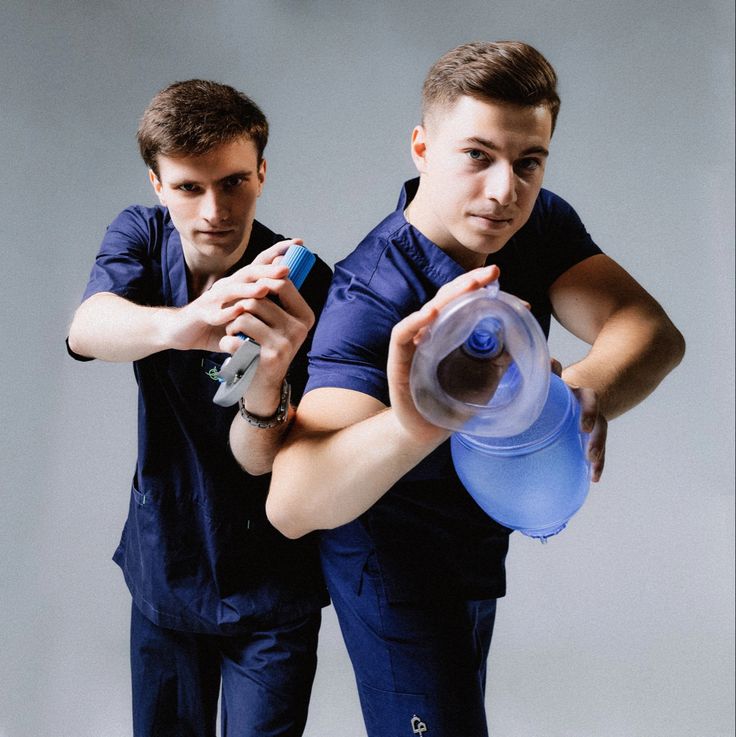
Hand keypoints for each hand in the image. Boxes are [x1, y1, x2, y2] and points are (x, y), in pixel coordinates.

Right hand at [169, 240, 301, 352]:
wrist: (180, 330)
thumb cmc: (215, 321)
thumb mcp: (241, 310)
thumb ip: (260, 302)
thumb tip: (287, 293)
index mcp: (238, 284)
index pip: (260, 264)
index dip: (277, 252)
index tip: (299, 243)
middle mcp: (226, 287)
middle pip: (248, 273)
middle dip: (267, 269)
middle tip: (286, 267)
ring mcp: (213, 299)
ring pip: (232, 290)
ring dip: (249, 289)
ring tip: (265, 288)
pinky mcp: (201, 314)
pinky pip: (216, 313)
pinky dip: (228, 313)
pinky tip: (239, 311)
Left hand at [220, 240, 314, 415]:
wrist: (263, 386)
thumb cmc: (268, 346)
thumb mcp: (282, 322)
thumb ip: (281, 293)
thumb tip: (282, 254)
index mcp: (305, 317)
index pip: (282, 282)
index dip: (259, 282)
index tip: (248, 293)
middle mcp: (299, 330)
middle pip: (259, 297)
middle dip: (240, 305)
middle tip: (236, 317)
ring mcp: (285, 345)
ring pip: (244, 314)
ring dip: (231, 323)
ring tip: (234, 332)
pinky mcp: (267, 360)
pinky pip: (234, 337)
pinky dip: (226, 342)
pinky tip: (231, 349)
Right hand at [387, 265, 499, 444]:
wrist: (427, 434)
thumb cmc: (451, 405)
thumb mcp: (485, 379)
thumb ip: (499, 357)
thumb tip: (521, 333)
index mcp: (447, 333)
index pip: (460, 302)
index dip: (477, 288)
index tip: (498, 277)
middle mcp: (429, 334)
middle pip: (446, 299)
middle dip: (468, 283)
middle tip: (492, 272)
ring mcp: (413, 346)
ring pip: (427, 311)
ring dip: (448, 296)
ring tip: (470, 285)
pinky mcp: (399, 361)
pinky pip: (403, 335)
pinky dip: (416, 321)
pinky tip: (432, 313)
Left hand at [557, 366, 606, 482]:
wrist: (593, 384)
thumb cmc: (567, 384)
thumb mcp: (560, 377)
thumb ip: (553, 373)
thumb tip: (547, 362)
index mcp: (583, 394)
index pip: (591, 401)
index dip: (589, 413)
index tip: (584, 428)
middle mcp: (592, 410)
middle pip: (600, 424)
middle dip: (596, 440)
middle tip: (590, 455)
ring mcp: (594, 424)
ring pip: (600, 438)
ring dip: (598, 455)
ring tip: (593, 474)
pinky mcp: (592, 435)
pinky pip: (595, 449)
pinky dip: (596, 463)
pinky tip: (593, 478)